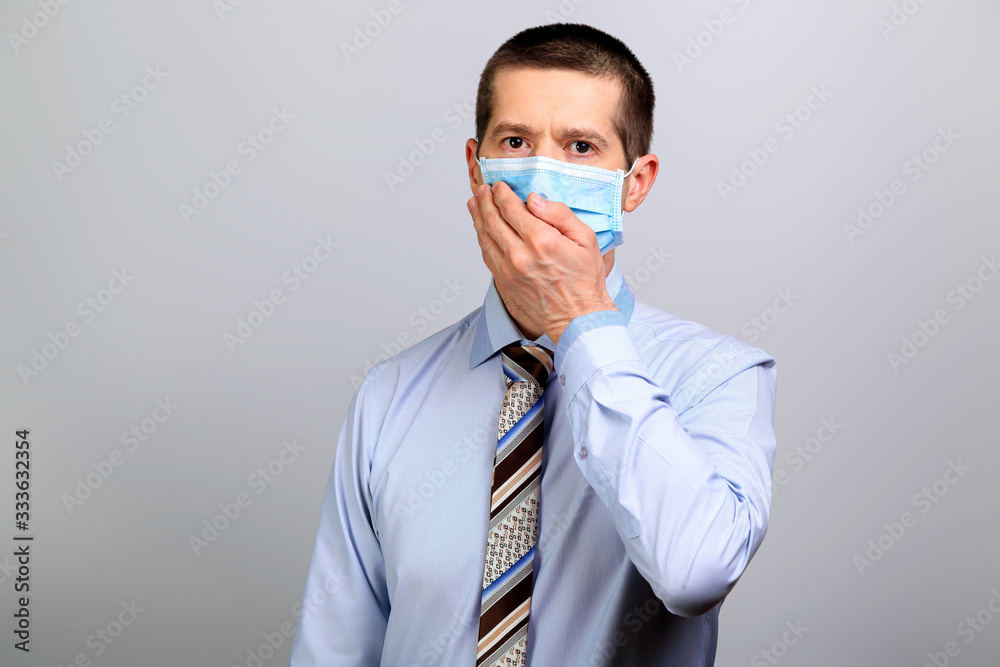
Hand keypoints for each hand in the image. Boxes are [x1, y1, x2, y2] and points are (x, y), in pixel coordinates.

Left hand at [467, 180, 616, 346]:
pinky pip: (487, 255)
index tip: (499, 186)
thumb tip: (534, 199)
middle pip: (493, 220)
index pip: (511, 209)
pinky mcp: (504, 283)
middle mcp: (520, 255)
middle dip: (486, 201)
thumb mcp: (586, 238)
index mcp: (542, 240)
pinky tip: (481, 229)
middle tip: (483, 190)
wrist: (577, 317)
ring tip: (475, 203)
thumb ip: (559, 214)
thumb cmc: (585, 279)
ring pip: (485, 237)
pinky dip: (482, 238)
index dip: (502, 194)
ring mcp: (509, 271)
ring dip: (478, 217)